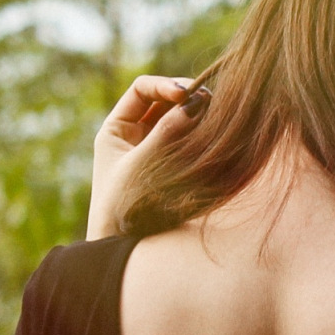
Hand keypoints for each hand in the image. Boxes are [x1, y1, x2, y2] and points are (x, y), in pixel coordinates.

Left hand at [88, 75, 202, 240]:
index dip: (165, 86)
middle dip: (188, 99)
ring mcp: (157, 151)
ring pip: (181, 121)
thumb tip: (199, 100)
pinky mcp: (176, 168)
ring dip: (199, 116)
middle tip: (211, 102)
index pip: (142, 90)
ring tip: (218, 117)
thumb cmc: (124, 207)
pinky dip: (205, 135)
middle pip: (165, 102)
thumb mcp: (143, 164)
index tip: (186, 94)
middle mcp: (136, 135)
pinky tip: (218, 136)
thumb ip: (169, 130)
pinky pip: (192, 142)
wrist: (125, 248)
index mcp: (115, 129)